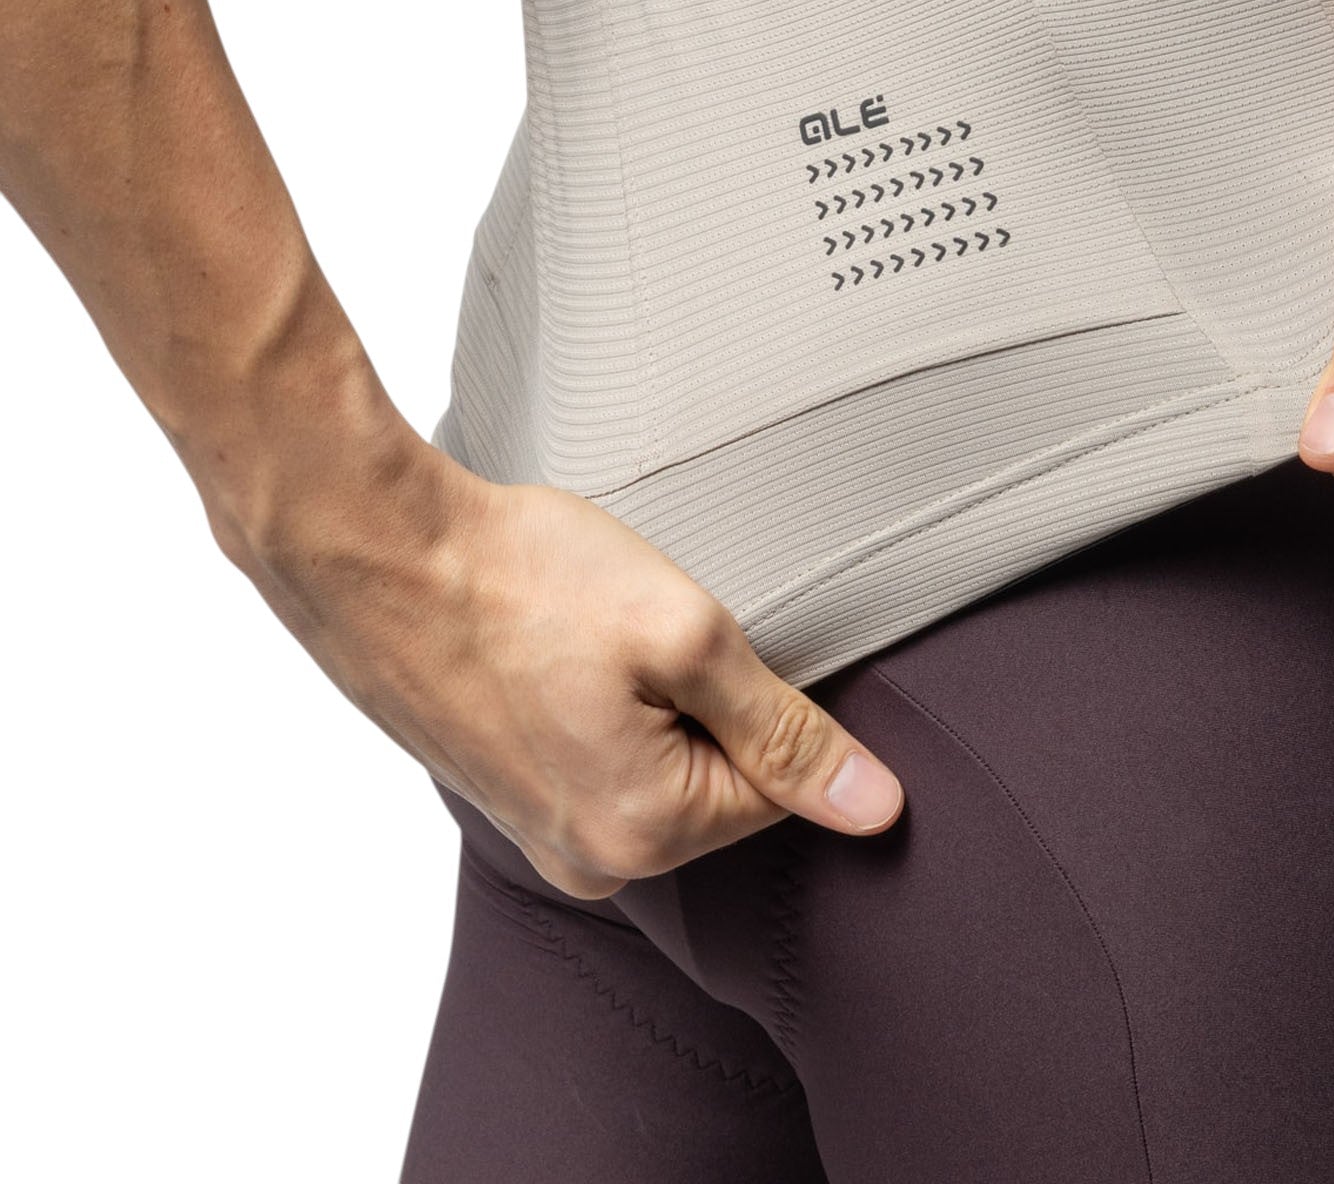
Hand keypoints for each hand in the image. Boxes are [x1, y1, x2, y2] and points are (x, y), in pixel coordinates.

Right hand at [229, 441, 905, 898]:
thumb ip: (787, 729)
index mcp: (644, 835)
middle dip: (706, 701)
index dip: (761, 693)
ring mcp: (538, 832)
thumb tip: (877, 810)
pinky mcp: (506, 793)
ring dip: (650, 699)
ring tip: (591, 638)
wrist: (377, 550)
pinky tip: (562, 653)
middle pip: (721, 783)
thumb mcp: (685, 636)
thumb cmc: (524, 578)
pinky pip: (602, 758)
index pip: (780, 785)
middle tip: (638, 630)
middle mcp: (587, 861)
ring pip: (662, 765)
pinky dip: (601, 704)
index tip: (703, 638)